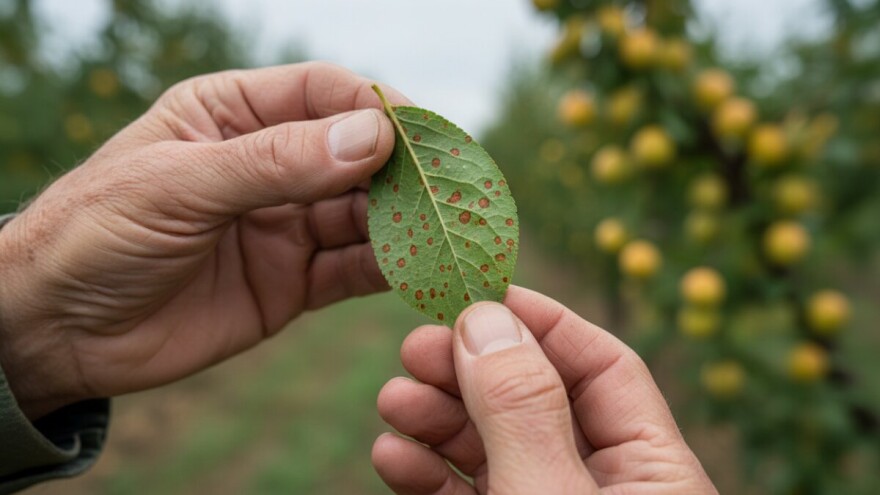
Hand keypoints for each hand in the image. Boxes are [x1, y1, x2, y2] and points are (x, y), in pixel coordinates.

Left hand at [0, 62, 409, 419]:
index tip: (415, 135)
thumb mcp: (176, 184)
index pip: (324, 93)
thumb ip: (273, 162)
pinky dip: (389, 270)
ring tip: (445, 232)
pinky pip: (353, 270)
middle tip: (452, 187)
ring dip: (406, 222)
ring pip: (364, 214)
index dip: (375, 108)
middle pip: (357, 155)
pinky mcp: (293, 283)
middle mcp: (269, 165)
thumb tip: (371, 136)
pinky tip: (419, 270)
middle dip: (405, 169)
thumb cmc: (94, 234)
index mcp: (233, 114)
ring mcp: (284, 225)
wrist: (56, 331)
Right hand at [372, 286, 716, 493]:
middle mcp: (603, 486)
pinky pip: (466, 492)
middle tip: (414, 347)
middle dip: (470, 370)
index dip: (540, 322)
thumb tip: (487, 319)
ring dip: (438, 418)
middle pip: (535, 401)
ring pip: (492, 447)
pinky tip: (393, 454)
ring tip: (393, 399)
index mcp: (654, 472)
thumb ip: (523, 412)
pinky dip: (426, 472)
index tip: (475, 292)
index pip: (604, 367)